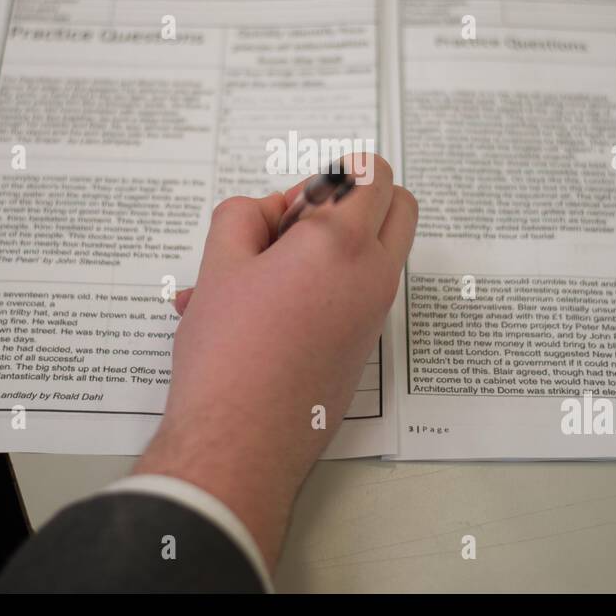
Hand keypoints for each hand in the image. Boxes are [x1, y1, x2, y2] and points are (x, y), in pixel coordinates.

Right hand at [134, 154, 416, 568]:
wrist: (240, 441)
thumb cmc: (228, 354)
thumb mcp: (219, 262)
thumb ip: (244, 215)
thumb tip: (268, 214)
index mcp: (341, 243)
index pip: (372, 174)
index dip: (330, 174)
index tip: (291, 203)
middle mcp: (372, 277)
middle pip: (397, 207)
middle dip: (354, 200)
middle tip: (295, 225)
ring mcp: (374, 316)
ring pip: (374, 253)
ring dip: (330, 246)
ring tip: (255, 276)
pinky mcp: (362, 347)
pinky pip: (355, 295)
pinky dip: (319, 288)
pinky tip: (252, 314)